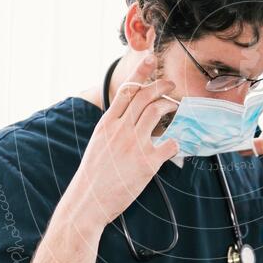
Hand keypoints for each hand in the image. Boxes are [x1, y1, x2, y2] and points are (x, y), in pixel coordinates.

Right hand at [64, 55, 179, 230]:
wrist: (87, 202)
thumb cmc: (93, 176)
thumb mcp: (99, 144)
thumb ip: (114, 129)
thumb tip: (130, 118)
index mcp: (107, 124)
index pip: (126, 90)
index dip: (140, 73)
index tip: (151, 59)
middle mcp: (120, 130)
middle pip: (145, 96)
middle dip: (162, 85)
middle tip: (171, 84)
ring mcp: (134, 144)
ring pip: (157, 111)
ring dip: (170, 104)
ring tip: (175, 105)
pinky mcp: (147, 162)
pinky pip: (170, 144)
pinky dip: (175, 142)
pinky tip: (175, 145)